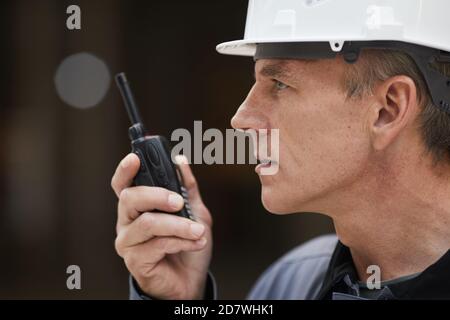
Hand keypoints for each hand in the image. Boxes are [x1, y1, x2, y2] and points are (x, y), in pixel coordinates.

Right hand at [111, 154, 212, 298]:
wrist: (191, 280)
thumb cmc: (187, 244)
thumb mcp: (193, 211)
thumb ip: (187, 188)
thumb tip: (180, 161)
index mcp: (137, 207)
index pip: (123, 185)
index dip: (125, 170)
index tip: (135, 158)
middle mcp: (127, 222)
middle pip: (130, 198)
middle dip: (157, 195)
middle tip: (179, 201)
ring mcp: (128, 242)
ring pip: (148, 223)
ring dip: (178, 225)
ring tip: (198, 230)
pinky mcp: (135, 261)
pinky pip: (157, 245)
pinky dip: (181, 242)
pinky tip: (195, 243)